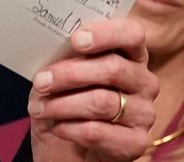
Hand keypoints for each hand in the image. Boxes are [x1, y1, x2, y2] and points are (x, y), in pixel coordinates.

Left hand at [26, 18, 158, 161]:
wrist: (70, 149)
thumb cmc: (67, 102)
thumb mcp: (62, 75)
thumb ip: (65, 57)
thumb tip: (53, 45)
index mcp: (130, 55)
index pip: (132, 34)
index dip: (106, 34)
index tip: (76, 40)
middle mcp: (144, 81)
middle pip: (112, 69)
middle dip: (69, 74)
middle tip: (40, 81)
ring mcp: (144, 112)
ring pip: (102, 102)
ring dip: (63, 104)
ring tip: (39, 107)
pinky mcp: (136, 142)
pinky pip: (99, 132)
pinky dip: (70, 128)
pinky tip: (56, 127)